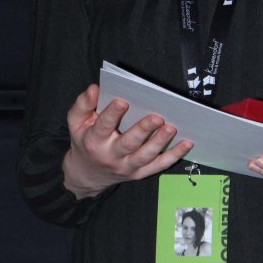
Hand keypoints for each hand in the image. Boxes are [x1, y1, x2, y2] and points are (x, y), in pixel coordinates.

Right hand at [63, 84, 193, 197]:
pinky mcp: (139, 173)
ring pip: (145, 157)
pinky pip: (159, 166)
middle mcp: (111, 156)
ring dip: (160, 143)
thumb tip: (94, 88)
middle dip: (143, 130)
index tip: (123, 101)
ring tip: (172, 128)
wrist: (87, 174)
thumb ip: (83, 104)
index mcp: (94, 140)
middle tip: (157, 117)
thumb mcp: (76, 122)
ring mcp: (127, 166)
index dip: (112, 114)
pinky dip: (174, 155)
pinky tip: (187, 143)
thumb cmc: (85, 141)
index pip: (103, 126)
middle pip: (128, 144)